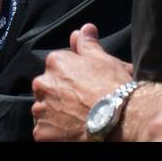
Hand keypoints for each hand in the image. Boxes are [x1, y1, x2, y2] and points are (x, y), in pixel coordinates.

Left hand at [31, 23, 132, 141]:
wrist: (120, 120)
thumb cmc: (114, 88)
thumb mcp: (103, 60)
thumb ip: (88, 44)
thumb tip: (84, 28)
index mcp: (55, 62)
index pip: (58, 67)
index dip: (73, 78)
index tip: (85, 86)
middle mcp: (42, 83)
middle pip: (48, 88)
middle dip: (60, 94)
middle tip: (82, 104)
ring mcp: (41, 109)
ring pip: (44, 109)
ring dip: (55, 113)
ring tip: (78, 119)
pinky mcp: (42, 132)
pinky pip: (44, 131)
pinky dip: (55, 132)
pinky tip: (72, 131)